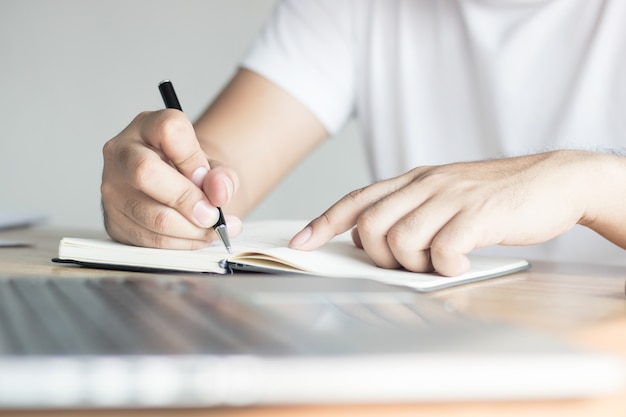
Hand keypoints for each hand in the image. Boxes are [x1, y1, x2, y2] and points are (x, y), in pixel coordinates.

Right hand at [101, 110, 240, 248]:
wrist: (173, 187)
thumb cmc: (191, 172)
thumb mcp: (214, 166)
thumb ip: (223, 176)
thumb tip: (219, 193)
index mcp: (147, 126)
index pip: (169, 130)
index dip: (194, 159)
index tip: (207, 178)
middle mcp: (122, 152)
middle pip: (146, 172)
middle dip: (187, 200)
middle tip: (212, 215)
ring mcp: (112, 187)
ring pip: (151, 214)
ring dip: (190, 230)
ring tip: (212, 229)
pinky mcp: (113, 220)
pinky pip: (149, 239)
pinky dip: (181, 243)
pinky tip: (196, 237)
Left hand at [290, 150, 608, 275]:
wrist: (553, 180)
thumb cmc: (494, 196)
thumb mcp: (445, 193)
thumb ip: (412, 210)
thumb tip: (376, 239)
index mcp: (414, 179)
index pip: (356, 199)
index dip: (324, 222)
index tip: (301, 243)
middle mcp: (425, 185)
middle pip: (370, 224)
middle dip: (377, 254)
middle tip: (406, 263)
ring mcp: (450, 198)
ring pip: (399, 239)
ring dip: (412, 263)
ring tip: (437, 261)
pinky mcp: (476, 216)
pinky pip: (441, 251)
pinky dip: (445, 266)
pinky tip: (461, 261)